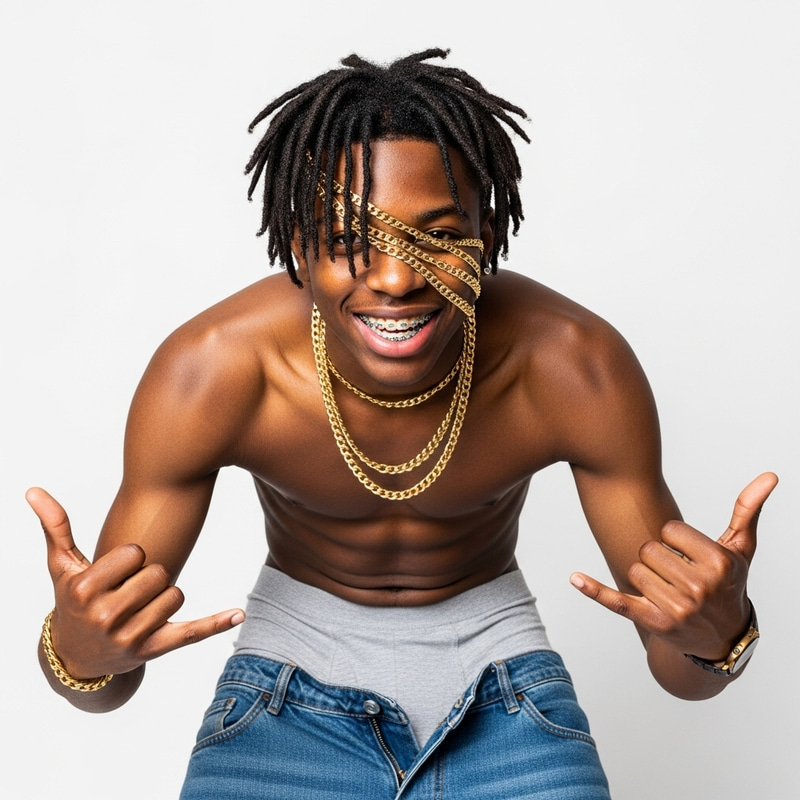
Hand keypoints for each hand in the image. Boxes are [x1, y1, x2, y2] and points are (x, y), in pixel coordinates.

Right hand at [28, 487, 243, 679]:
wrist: (75, 657)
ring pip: (176, 594)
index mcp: (86, 589)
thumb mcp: (62, 566)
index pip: (136, 552)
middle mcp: (106, 616)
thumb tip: (34, 490)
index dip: (130, 557)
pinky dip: (215, 624)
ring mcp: (130, 637)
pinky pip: (191, 633)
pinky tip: (237, 614)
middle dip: (148, 576)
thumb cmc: (71, 601)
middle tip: (126, 592)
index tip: (114, 572)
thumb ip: (55, 526)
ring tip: (137, 609)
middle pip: (160, 572)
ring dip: (163, 596)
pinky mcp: (153, 651)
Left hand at [569, 472, 777, 659]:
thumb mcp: (741, 549)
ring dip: (645, 575)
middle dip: (659, 558)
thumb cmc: (730, 584)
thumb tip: (769, 475)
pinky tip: (575, 578)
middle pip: (649, 549)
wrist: (723, 638)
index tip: (689, 553)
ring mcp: (676, 608)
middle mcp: (699, 587)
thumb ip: (748, 510)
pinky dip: (595, 590)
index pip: (669, 530)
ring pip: (634, 569)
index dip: (675, 539)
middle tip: (679, 574)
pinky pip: (617, 601)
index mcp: (718, 563)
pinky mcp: (653, 622)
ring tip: (669, 589)